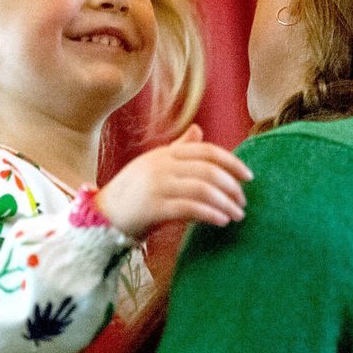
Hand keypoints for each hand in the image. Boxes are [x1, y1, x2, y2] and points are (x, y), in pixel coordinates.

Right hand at [94, 124, 253, 239]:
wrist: (103, 216)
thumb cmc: (132, 192)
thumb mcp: (153, 164)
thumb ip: (178, 148)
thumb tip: (198, 130)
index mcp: (165, 153)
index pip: (207, 151)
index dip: (232, 162)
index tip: (249, 177)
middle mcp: (162, 165)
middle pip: (209, 171)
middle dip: (232, 187)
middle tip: (243, 202)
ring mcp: (157, 185)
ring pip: (203, 190)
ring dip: (225, 203)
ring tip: (237, 215)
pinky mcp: (154, 207)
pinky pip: (190, 208)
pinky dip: (210, 214)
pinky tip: (222, 221)